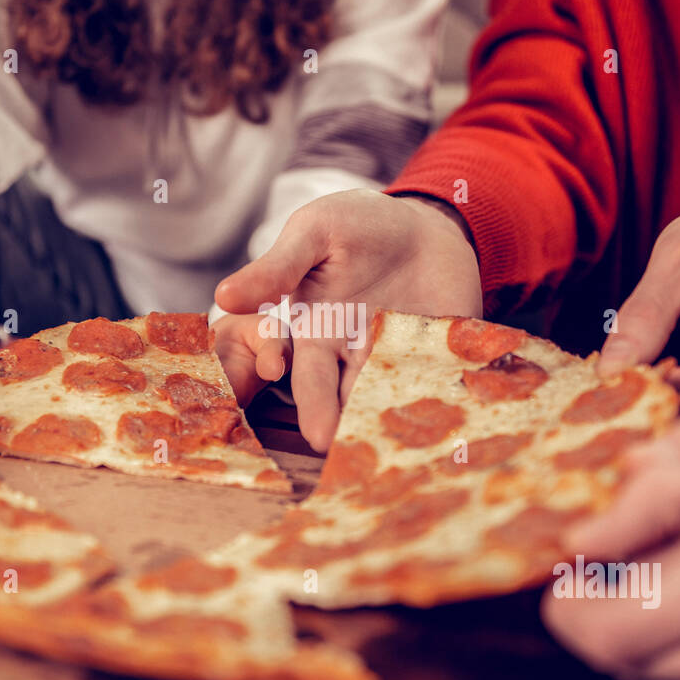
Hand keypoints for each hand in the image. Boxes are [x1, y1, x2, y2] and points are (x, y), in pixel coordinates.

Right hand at [214, 189, 480, 450]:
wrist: (422, 221)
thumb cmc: (356, 225)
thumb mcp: (314, 234)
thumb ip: (278, 267)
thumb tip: (222, 296)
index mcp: (319, 337)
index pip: (310, 381)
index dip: (313, 406)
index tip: (317, 434)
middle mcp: (358, 357)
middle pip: (353, 402)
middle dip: (353, 429)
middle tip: (359, 458)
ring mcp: (403, 358)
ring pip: (397, 397)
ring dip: (397, 419)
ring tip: (403, 447)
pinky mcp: (447, 353)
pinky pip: (448, 376)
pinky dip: (451, 393)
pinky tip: (456, 412)